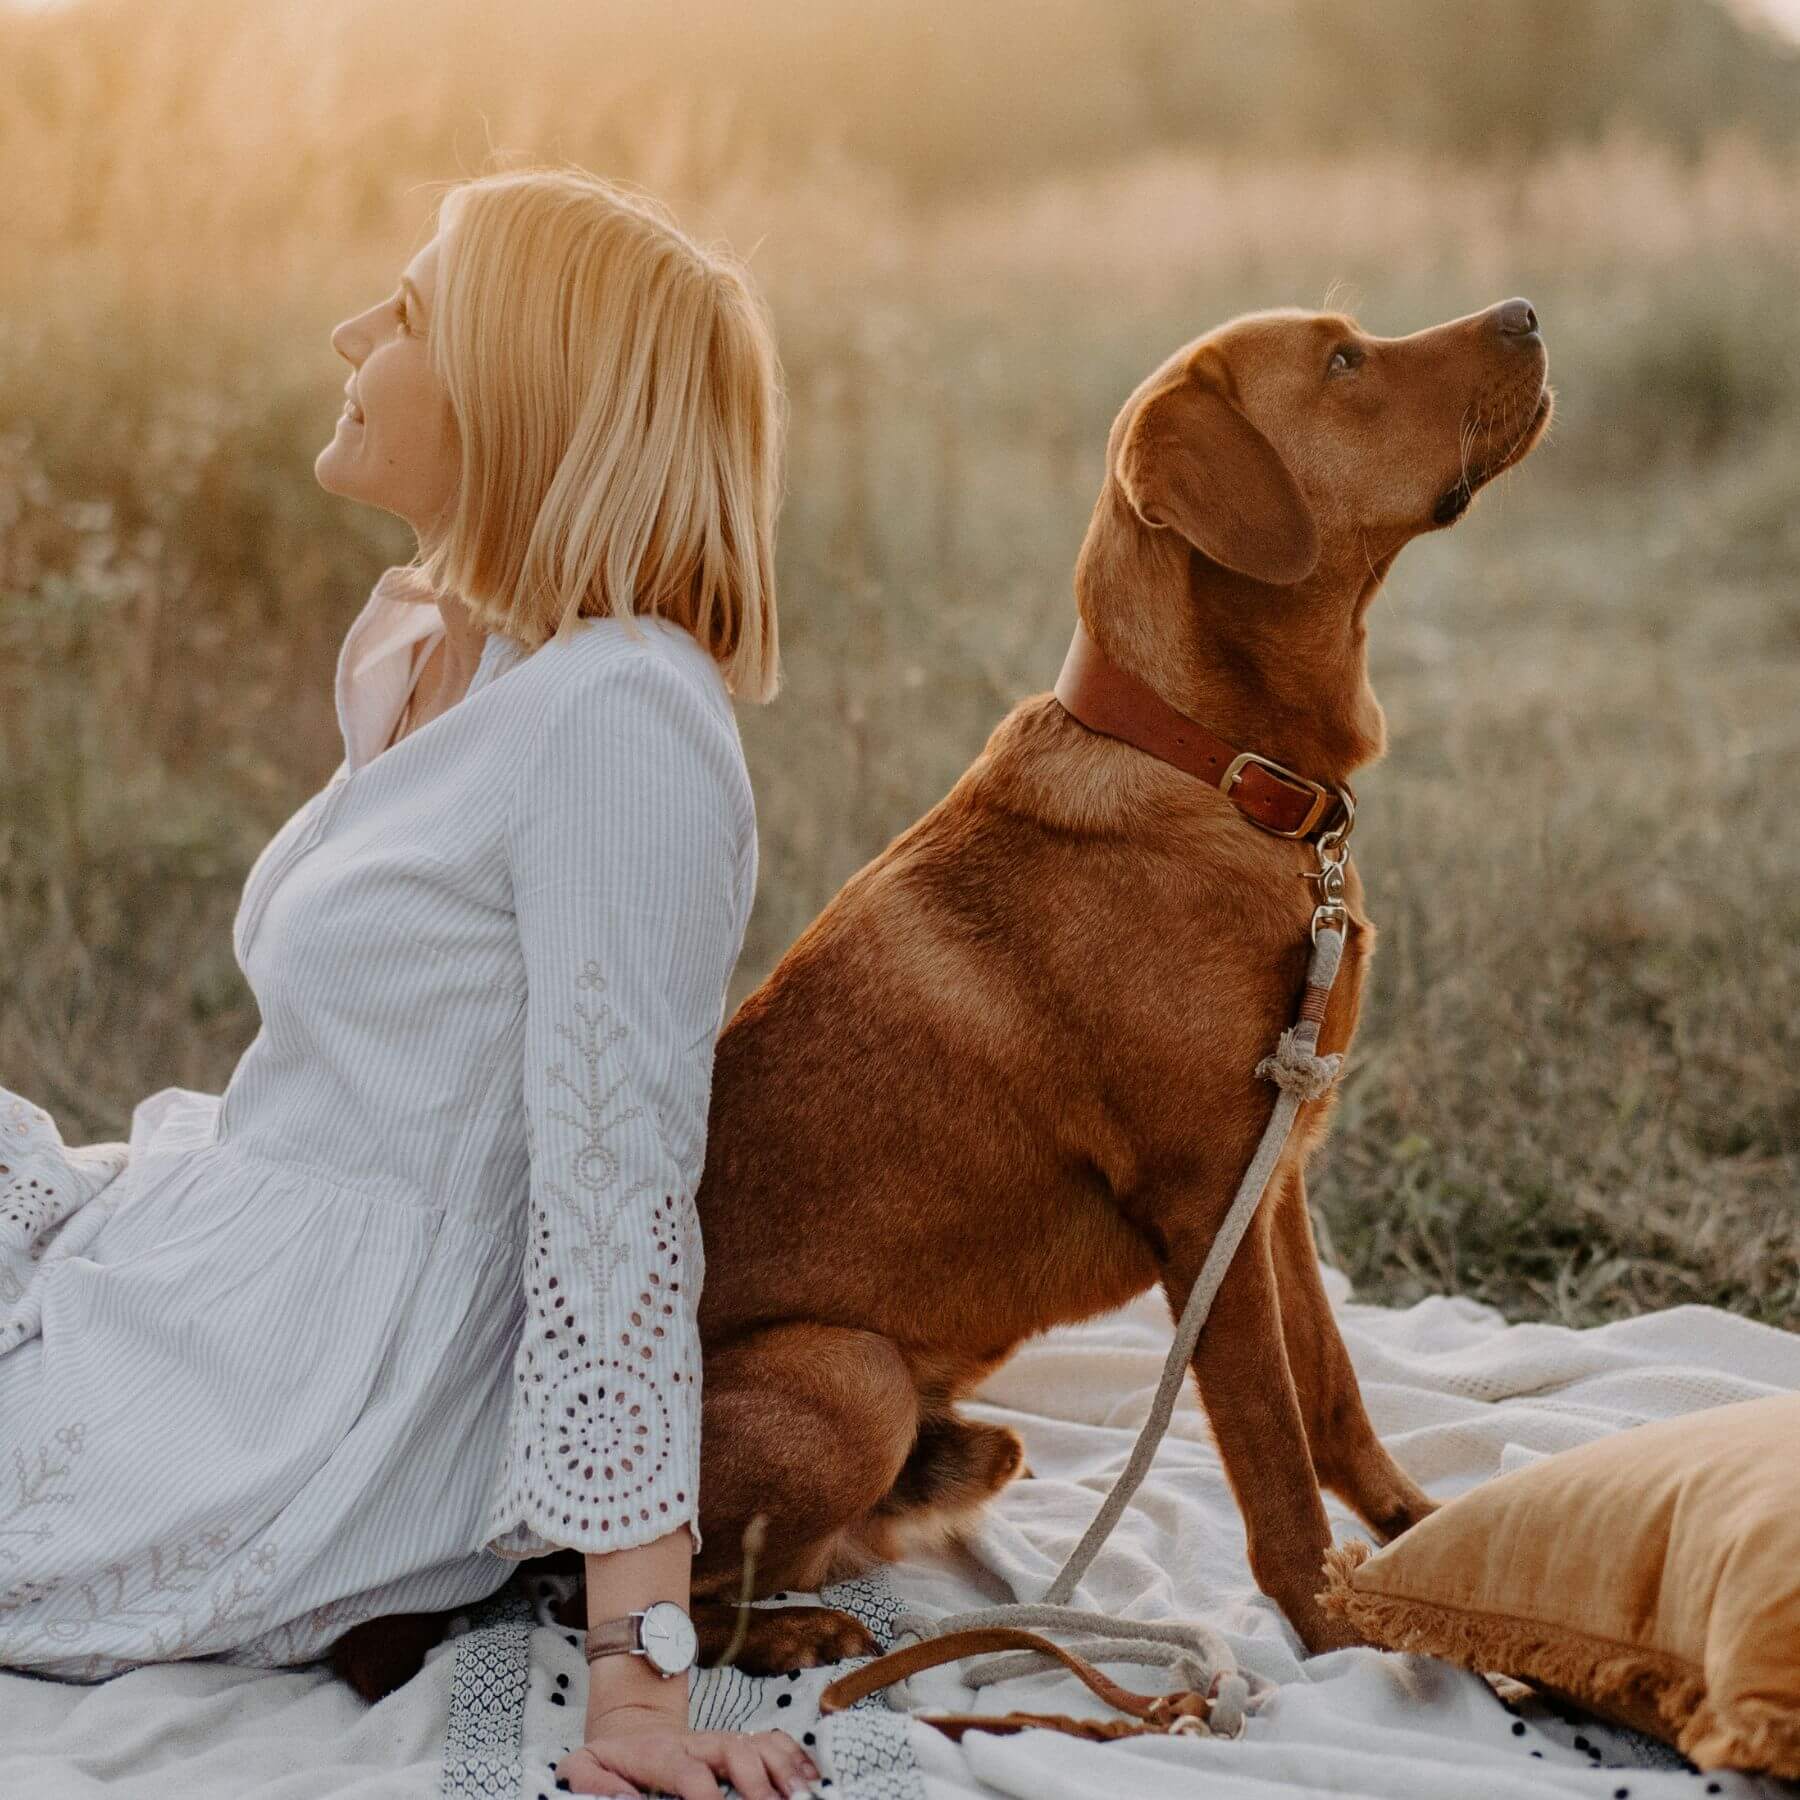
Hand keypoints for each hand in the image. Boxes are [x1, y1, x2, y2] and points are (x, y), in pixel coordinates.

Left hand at [555, 1701, 821, 1798]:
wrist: (630, 1727)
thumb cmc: (609, 1761)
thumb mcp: (581, 1769)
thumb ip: (592, 1785)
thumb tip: (624, 1799)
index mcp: (660, 1753)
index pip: (688, 1770)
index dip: (704, 1793)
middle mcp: (697, 1744)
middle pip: (735, 1751)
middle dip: (757, 1782)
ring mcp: (721, 1742)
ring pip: (759, 1743)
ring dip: (783, 1770)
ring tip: (801, 1796)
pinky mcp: (737, 1745)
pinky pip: (773, 1743)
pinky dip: (795, 1759)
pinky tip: (810, 1782)